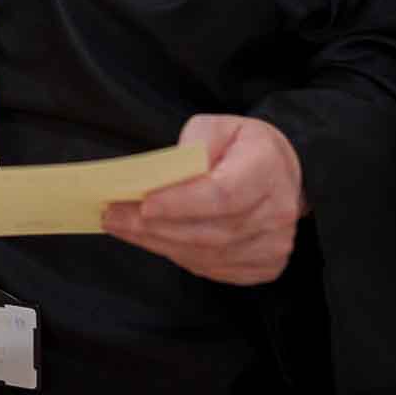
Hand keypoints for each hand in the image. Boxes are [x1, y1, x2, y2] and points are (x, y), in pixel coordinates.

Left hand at [101, 115, 307, 285]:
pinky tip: (153, 240)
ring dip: (158, 243)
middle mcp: (276, 212)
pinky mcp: (265, 266)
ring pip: (207, 254)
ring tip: (123, 227)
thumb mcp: (218, 126)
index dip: (181, 203)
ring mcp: (274, 244)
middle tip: (113, 216)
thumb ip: (192, 145)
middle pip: (209, 231)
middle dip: (154, 226)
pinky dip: (178, 255)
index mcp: (266, 170)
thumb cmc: (244, 147)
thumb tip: (162, 176)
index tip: (143, 203)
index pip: (222, 195)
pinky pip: (213, 268)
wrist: (282, 174)